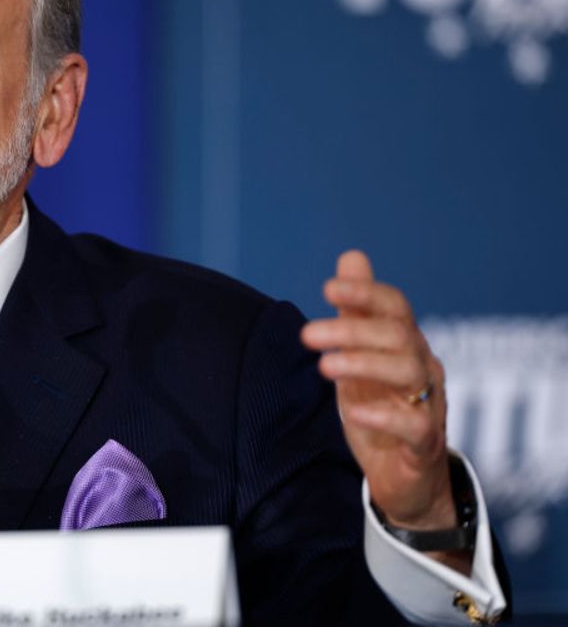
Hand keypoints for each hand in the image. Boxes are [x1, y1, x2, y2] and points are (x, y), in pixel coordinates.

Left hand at [300, 251, 456, 536]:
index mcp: (406, 345)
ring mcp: (429, 405)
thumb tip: (352, 256)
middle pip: (398, 335)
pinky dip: (384, 416)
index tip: (328, 288)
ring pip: (411, 372)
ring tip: (324, 367)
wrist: (408, 478)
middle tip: (306, 334)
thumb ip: (357, 311)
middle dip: (351, 330)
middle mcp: (423, 369)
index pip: (395, 307)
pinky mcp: (424, 445)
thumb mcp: (361, 356)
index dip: (366, 293)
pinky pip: (415, 425)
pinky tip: (354, 411)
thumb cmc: (383, 407)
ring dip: (364, 364)